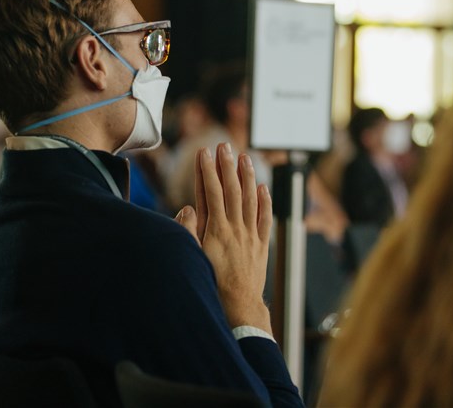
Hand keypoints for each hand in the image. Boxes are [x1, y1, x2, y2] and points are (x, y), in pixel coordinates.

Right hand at [175, 143, 272, 331]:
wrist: (239, 307)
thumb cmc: (212, 285)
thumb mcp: (193, 257)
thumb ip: (187, 231)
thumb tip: (187, 207)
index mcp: (216, 231)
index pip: (211, 193)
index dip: (207, 171)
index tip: (204, 153)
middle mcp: (235, 229)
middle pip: (232, 190)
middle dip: (227, 166)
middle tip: (224, 146)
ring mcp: (250, 236)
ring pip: (250, 200)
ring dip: (247, 176)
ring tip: (244, 157)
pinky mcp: (261, 245)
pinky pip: (265, 219)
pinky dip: (265, 201)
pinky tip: (262, 187)